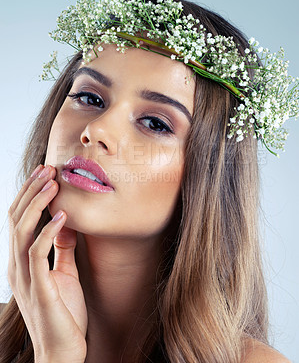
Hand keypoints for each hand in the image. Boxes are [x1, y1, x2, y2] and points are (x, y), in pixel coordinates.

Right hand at [8, 165, 87, 362]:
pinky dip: (49, 232)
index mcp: (22, 261)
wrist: (63, 350)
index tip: (46, 175)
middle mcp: (17, 266)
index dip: (30, 196)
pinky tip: (62, 216)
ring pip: (23, 231)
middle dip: (31, 192)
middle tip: (48, 169)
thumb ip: (61, 248)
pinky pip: (38, 253)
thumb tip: (66, 222)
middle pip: (17, 219)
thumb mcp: (63, 272)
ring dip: (38, 204)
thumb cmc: (64, 311)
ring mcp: (25, 277)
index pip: (20, 220)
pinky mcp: (39, 288)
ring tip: (53, 184)